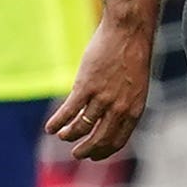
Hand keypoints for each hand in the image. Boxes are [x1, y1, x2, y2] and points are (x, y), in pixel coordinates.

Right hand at [45, 17, 153, 160]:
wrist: (128, 31)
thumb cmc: (133, 53)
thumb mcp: (136, 84)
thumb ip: (125, 102)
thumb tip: (110, 117)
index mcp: (134, 108)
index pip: (117, 141)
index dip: (103, 151)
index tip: (93, 155)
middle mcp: (119, 108)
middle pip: (99, 139)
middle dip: (86, 150)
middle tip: (76, 154)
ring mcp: (102, 98)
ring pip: (81, 127)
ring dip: (69, 135)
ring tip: (62, 136)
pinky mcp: (86, 86)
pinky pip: (68, 112)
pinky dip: (57, 123)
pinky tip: (50, 128)